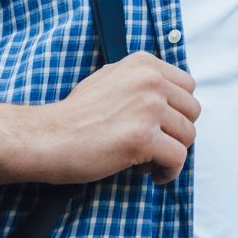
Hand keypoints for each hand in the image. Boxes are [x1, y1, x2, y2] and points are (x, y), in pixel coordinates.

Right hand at [30, 52, 198, 184]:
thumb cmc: (73, 116)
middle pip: (192, 111)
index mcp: (143, 63)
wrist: (44, 137)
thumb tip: (170, 96)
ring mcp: (148, 108)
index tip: (160, 125)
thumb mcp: (109, 79)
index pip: (188, 86)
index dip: (176, 110)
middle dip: (176, 132)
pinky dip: (168, 171)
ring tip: (145, 159)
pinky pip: (178, 158)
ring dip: (171, 152)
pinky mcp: (143, 137)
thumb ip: (140, 82)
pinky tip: (151, 174)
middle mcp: (150, 80)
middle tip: (153, 145)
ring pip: (188, 135)